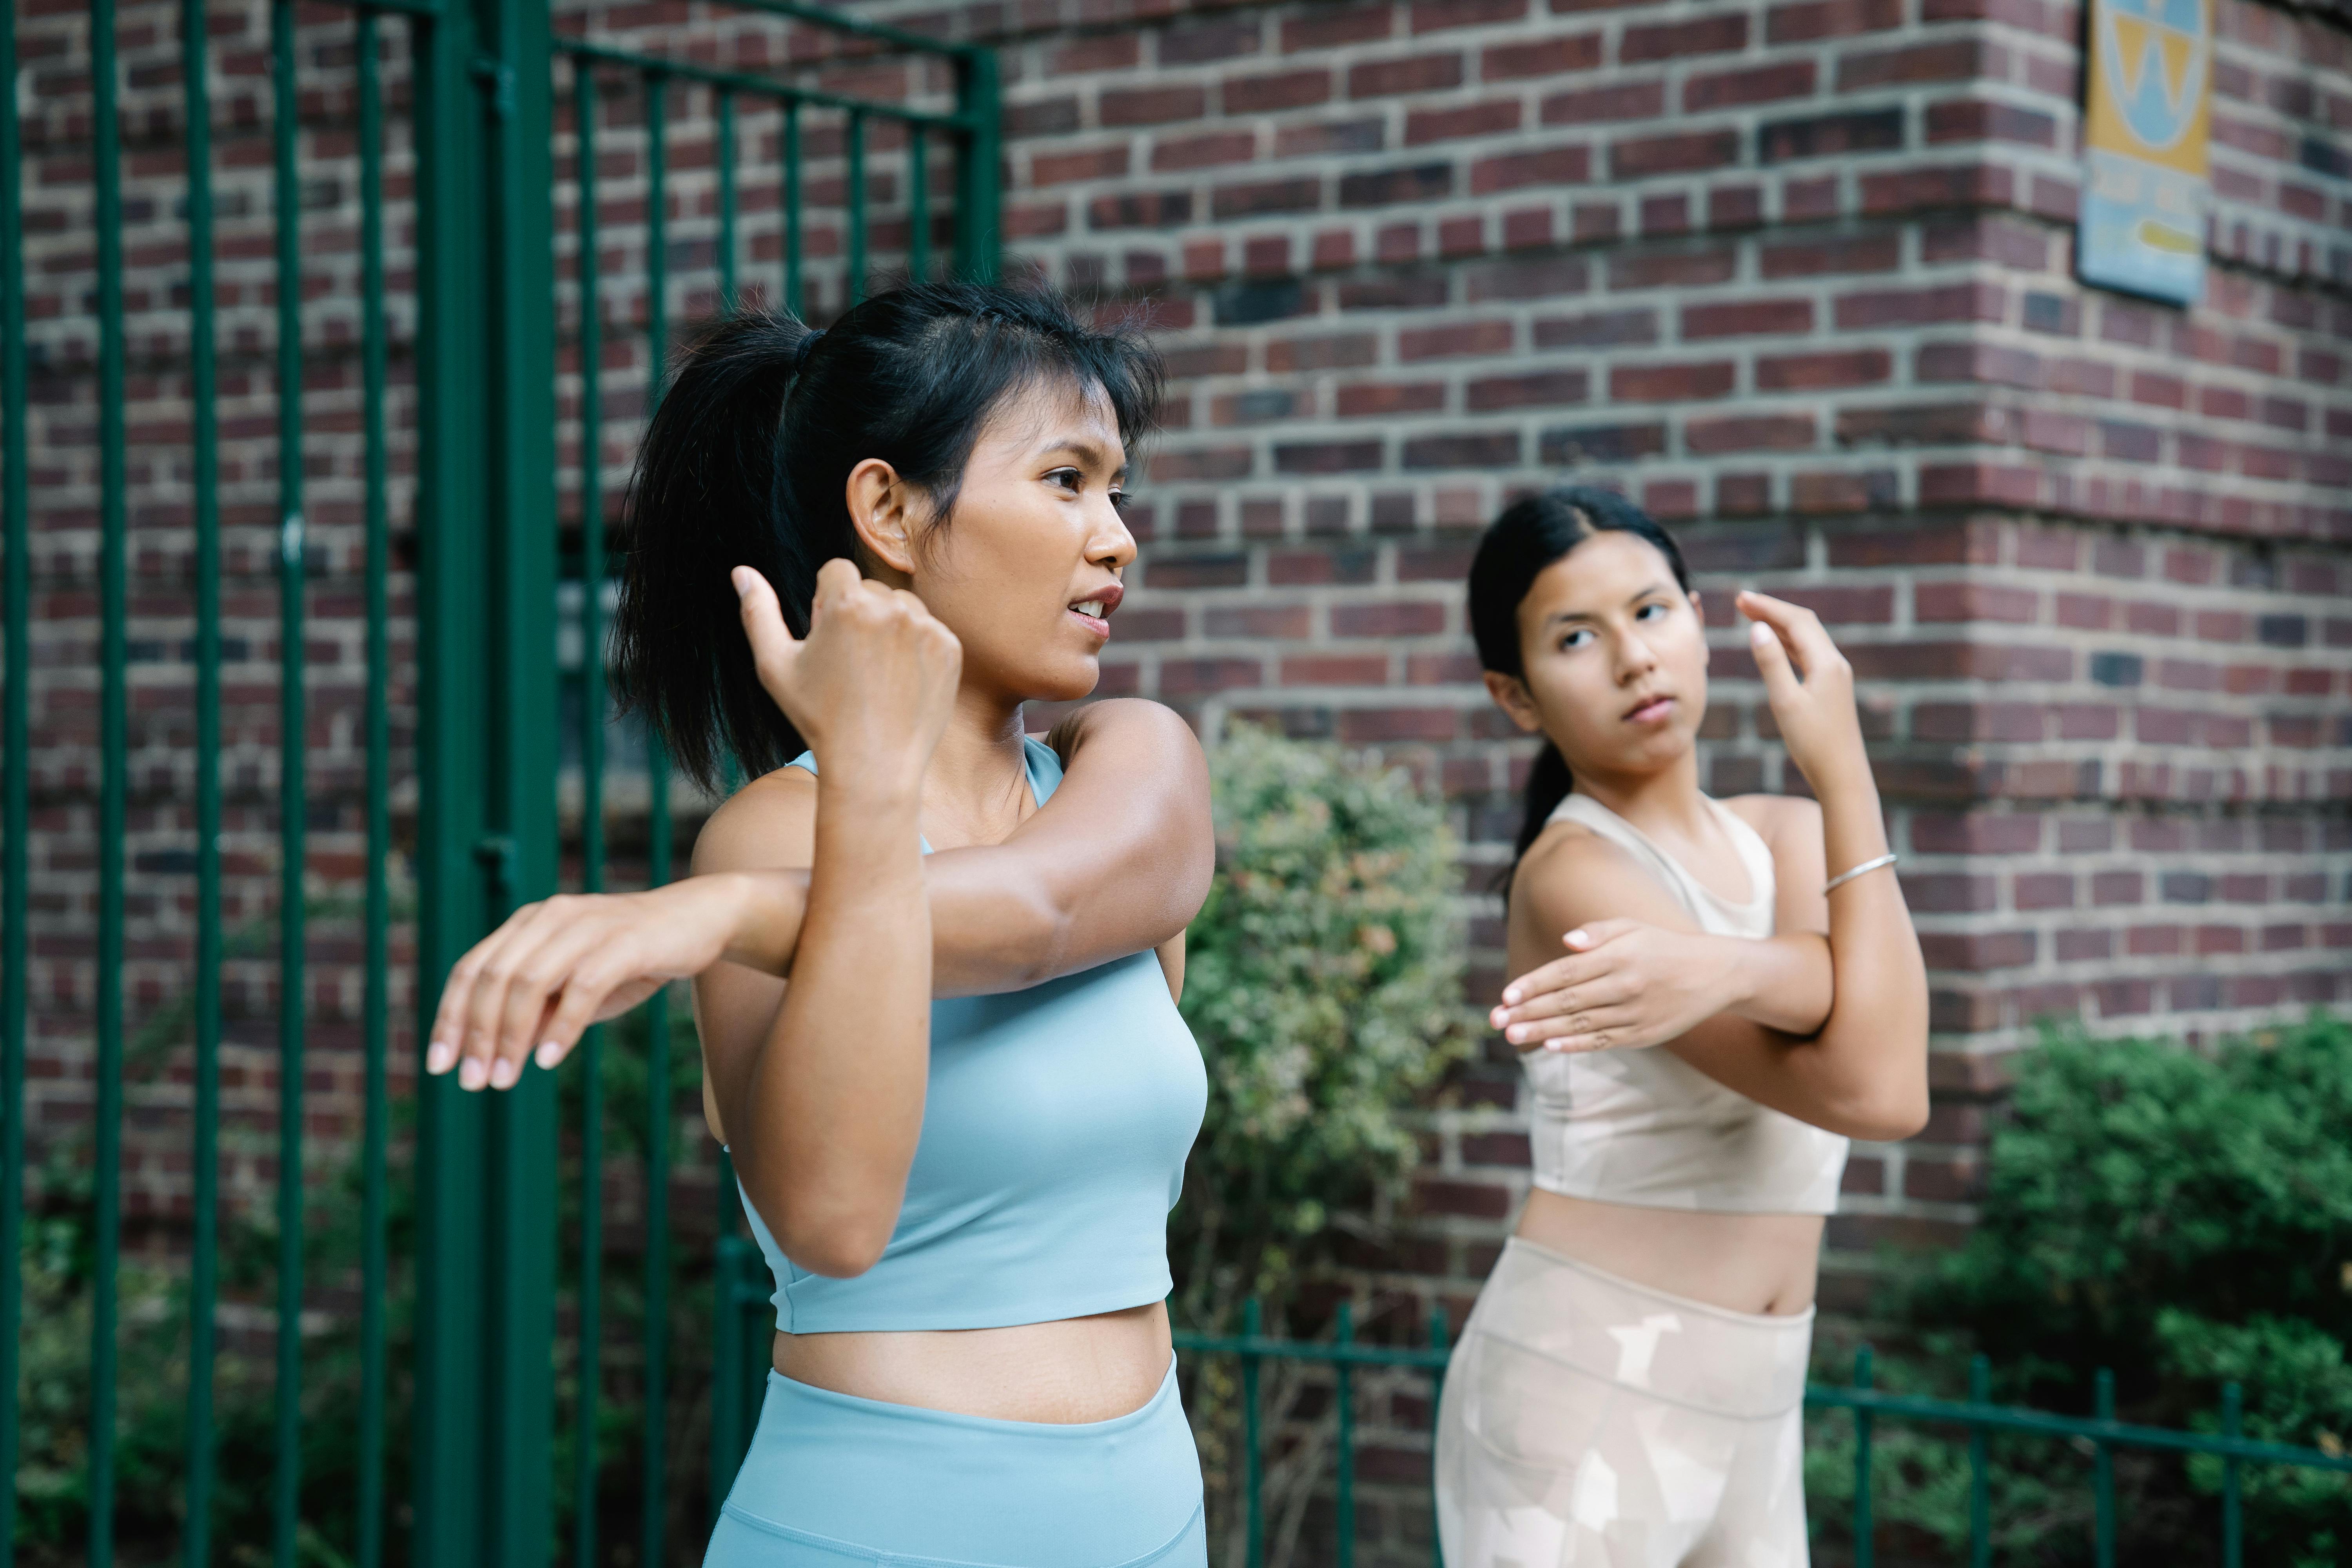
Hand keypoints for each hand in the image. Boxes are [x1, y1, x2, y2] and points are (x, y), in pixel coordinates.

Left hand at [425, 876, 762, 1091]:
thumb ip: (538, 1012)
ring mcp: (586, 925)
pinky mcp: (623, 941)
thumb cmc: (631, 958)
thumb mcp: (576, 988)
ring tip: (504, 1078)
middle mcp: (550, 917)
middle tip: (473, 1082)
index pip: (472, 969)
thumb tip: (498, 1053)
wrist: (699, 919)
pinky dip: (561, 1027)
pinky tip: (550, 1059)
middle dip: (475, 1034)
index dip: (449, 1017)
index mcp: (530, 923)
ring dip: (510, 1036)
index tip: (438, 1065)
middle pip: (493, 977)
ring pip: (528, 981)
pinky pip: (581, 987)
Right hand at [734, 559, 959, 786]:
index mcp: (846, 604)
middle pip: (870, 589)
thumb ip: (758, 612)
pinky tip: (900, 682)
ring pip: (902, 607)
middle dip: (859, 614)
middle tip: (849, 663)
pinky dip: (915, 648)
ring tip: (875, 673)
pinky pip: (929, 630)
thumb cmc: (818, 718)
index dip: (827, 602)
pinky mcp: (949, 648)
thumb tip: (741, 571)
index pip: (837, 571)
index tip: (828, 635)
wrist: (874, 765)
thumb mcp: (775, 666)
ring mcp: (926, 628)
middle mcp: (891, 608)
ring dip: (889, 627)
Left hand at [1490, 919, 1740, 1053]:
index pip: (1566, 972)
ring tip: (1513, 1035)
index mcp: (1619, 956)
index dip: (1534, 984)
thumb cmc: (1663, 946)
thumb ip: (1598, 932)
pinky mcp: (1643, 1034)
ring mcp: (1634, 1013)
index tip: (1506, 995)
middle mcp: (1624, 985)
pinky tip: (1549, 1045)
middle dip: (1528, 1011)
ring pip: (1580, 1024)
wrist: (1714, 974)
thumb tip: (1566, 941)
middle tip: (1497, 1020)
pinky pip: (1602, 1041)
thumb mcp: (1633, 928)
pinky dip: (1575, 1044)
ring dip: (1542, 1030)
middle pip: (1567, 1001)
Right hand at [1737, 590, 1866, 794]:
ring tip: (1753, 616)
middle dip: (1774, 610)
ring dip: (1780, 625)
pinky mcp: (1831, 688)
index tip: (1741, 598)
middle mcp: (1835, 663)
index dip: (1769, 606)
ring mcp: (1835, 675)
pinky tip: (1775, 644)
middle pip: (1804, 624)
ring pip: (1807, 639)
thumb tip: (1759, 629)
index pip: (1797, 621)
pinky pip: (1809, 654)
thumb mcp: (1785, 702)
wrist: (1842, 775)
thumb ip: (1772, 664)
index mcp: (1826, 663)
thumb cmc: (1813, 743)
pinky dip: (1789, 643)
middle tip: (1742, 602)